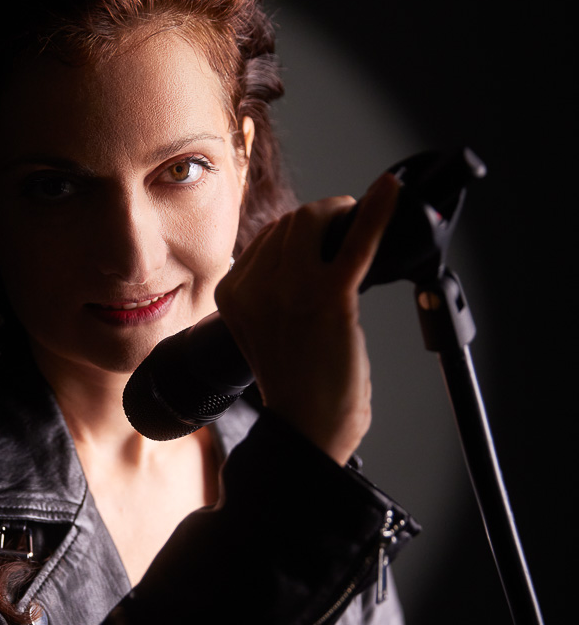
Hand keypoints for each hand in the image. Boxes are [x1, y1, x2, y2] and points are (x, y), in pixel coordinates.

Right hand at [215, 172, 398, 465]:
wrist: (306, 432)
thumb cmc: (295, 391)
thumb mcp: (263, 334)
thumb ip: (272, 294)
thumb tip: (315, 253)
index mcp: (231, 295)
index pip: (268, 238)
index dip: (301, 234)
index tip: (323, 237)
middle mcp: (255, 287)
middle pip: (292, 222)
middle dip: (324, 218)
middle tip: (348, 227)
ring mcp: (291, 288)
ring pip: (316, 218)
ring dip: (344, 213)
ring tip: (362, 219)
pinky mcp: (330, 296)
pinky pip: (358, 240)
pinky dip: (379, 211)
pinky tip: (392, 192)